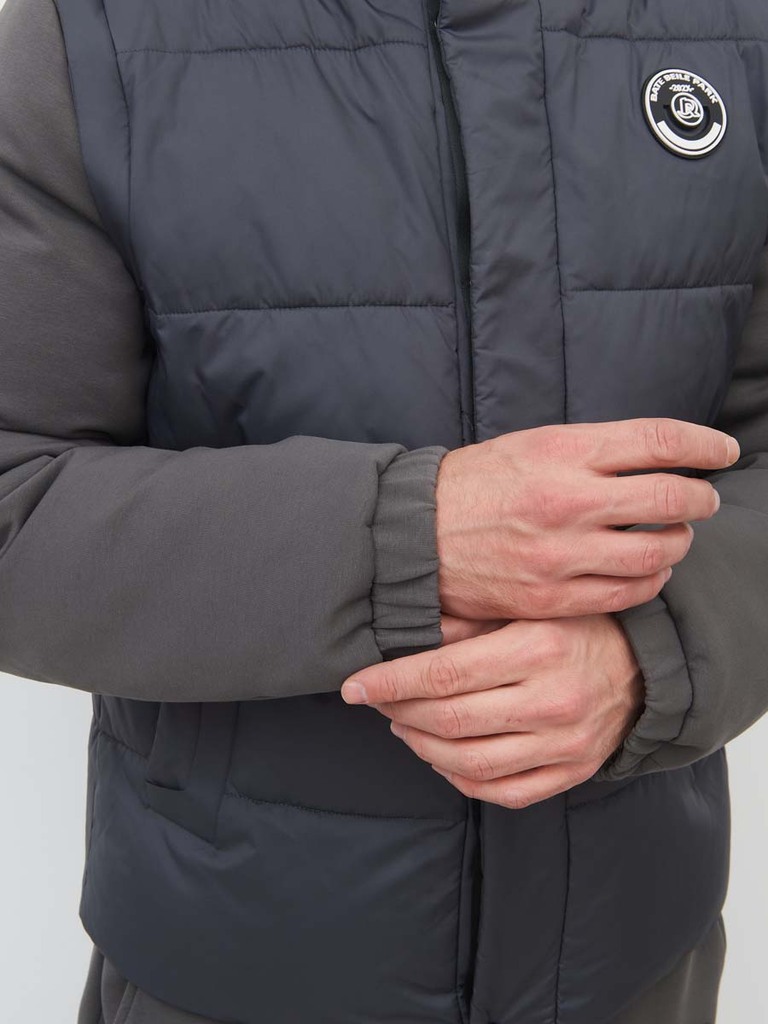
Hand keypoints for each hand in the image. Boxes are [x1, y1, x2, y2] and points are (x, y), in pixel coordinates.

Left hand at [341, 615, 644, 808]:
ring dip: (422, 747)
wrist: (642, 666)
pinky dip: (460, 779)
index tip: (354, 686)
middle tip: (377, 701)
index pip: (442, 675)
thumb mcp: (523, 607)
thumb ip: (466, 622)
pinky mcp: (573, 772)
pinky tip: (441, 756)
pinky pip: (503, 792)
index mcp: (536, 650)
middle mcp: (552, 702)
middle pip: (450, 721)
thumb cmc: (572, 627)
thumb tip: (401, 634)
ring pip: (470, 764)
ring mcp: (565, 745)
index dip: (389, 683)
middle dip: (398, 713)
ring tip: (403, 726)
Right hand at [435, 416, 738, 619]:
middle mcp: (566, 501)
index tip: (720, 451)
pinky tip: (647, 571)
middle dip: (701, 499)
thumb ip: (593, 450)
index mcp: (561, 451)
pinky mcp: (553, 597)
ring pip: (657, 553)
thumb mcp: (531, 445)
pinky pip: (627, 594)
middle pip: (671, 499)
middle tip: (703, 499)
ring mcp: (561, 554)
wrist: (416, 538)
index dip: (703, 445)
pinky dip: (650, 581)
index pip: (658, 442)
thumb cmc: (475, 485)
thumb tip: (658, 457)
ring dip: (678, 543)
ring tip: (673, 537)